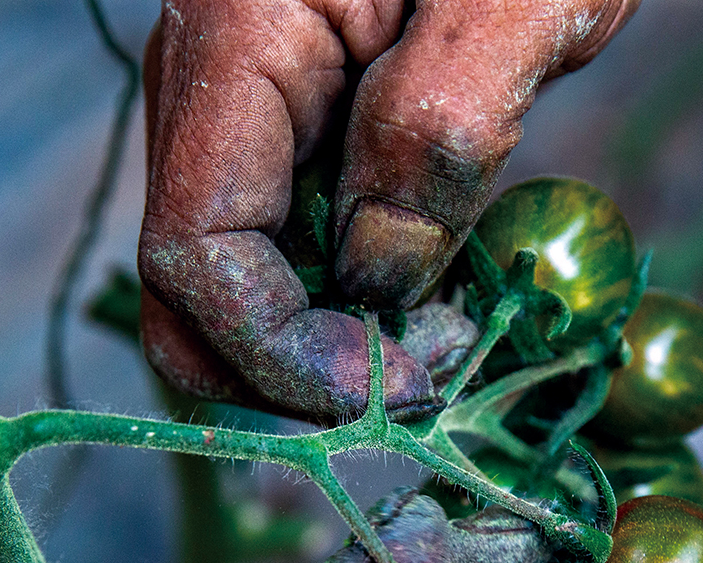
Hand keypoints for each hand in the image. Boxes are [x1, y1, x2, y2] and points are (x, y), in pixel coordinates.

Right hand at [137, 0, 639, 420]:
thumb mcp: (510, 2)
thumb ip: (433, 140)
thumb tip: (375, 278)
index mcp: (238, 41)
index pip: (197, 255)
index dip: (284, 352)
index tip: (399, 384)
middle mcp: (213, 92)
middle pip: (192, 295)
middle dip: (293, 368)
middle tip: (414, 377)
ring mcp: (245, 122)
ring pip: (238, 290)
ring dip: (327, 345)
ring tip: (437, 335)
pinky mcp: (290, 145)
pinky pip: (286, 257)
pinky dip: (346, 308)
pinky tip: (422, 297)